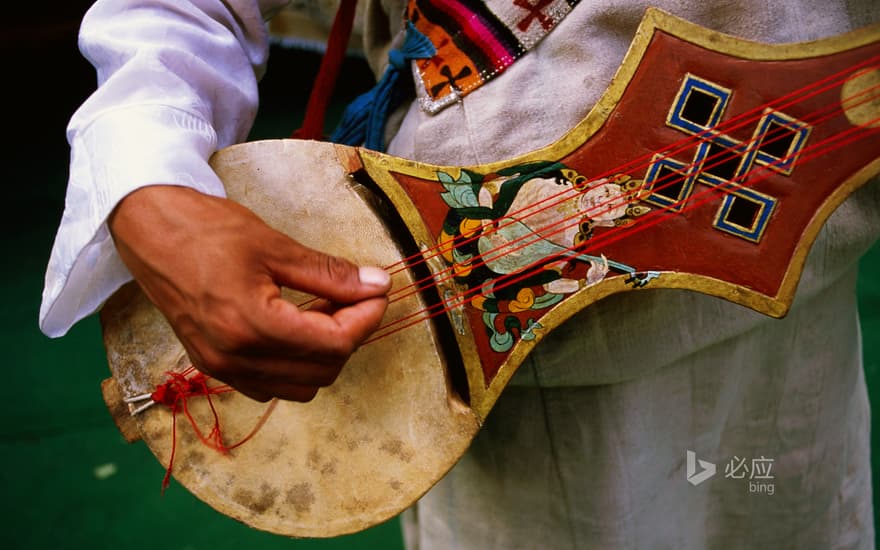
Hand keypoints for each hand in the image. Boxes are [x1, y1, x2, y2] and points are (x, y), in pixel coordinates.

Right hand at [108, 185, 390, 401]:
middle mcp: (235, 358)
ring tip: (325, 310)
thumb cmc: (206, 230)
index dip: (366, 318)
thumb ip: (330, 273)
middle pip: (323, 371)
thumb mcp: (275, 246)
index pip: (334, 344)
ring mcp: (221, 368)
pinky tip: (298, 326)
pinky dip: (297, 364)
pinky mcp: (214, 367)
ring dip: (325, 354)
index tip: (377, 292)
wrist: (149, 230)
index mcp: (250, 326)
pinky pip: (272, 385)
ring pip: (301, 387)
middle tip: (355, 296)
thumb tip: (376, 285)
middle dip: (349, 335)